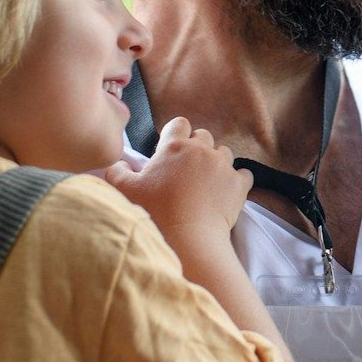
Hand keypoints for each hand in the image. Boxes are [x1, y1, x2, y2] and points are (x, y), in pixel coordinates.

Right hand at [104, 117, 252, 258]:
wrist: (188, 238)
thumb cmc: (155, 212)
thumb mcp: (125, 190)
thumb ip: (117, 171)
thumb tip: (119, 163)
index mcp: (174, 146)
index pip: (179, 123)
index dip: (175, 135)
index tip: (170, 153)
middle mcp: (201, 149)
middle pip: (203, 136)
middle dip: (196, 148)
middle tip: (186, 171)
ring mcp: (223, 165)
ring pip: (223, 152)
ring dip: (215, 162)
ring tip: (205, 183)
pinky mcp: (239, 184)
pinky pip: (243, 173)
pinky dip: (236, 180)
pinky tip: (226, 192)